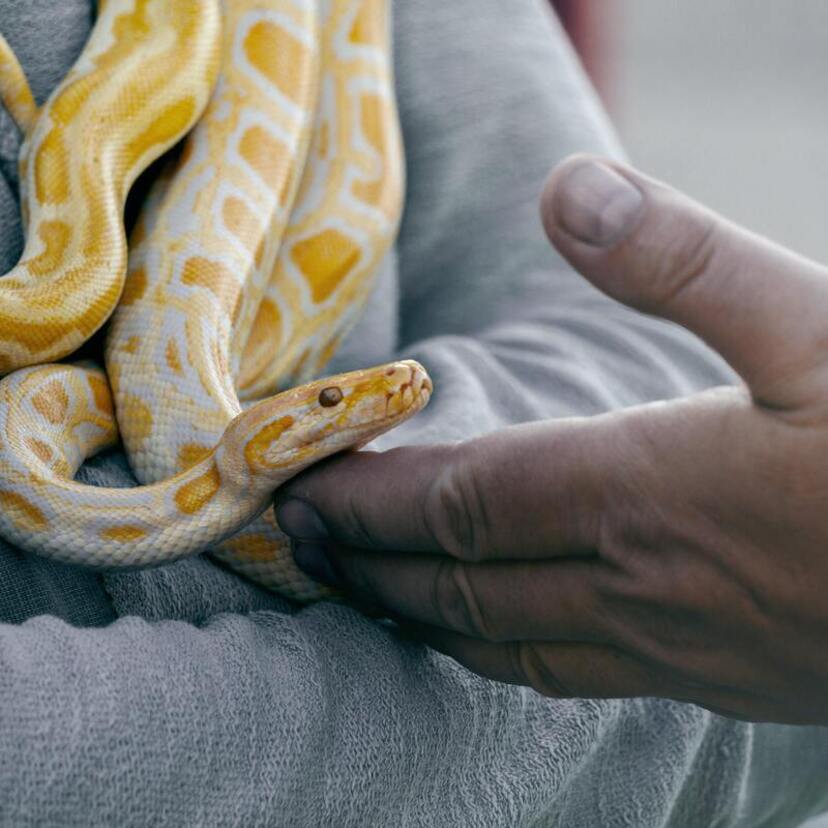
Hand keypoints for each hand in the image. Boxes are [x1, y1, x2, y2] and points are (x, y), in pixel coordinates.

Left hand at [274, 155, 827, 723]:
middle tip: (300, 547)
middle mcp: (636, 583)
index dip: (372, 499)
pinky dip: (499, 651)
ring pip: (502, 640)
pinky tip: (487, 636)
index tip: (304, 488)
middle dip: (369, 563)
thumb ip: (685, 263)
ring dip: (420, 614)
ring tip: (364, 593)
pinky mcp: (714, 680)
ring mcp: (672, 647)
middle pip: (458, 581)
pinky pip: (567, 674)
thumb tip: (568, 190)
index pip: (458, 503)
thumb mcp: (821, 325)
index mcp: (643, 492)